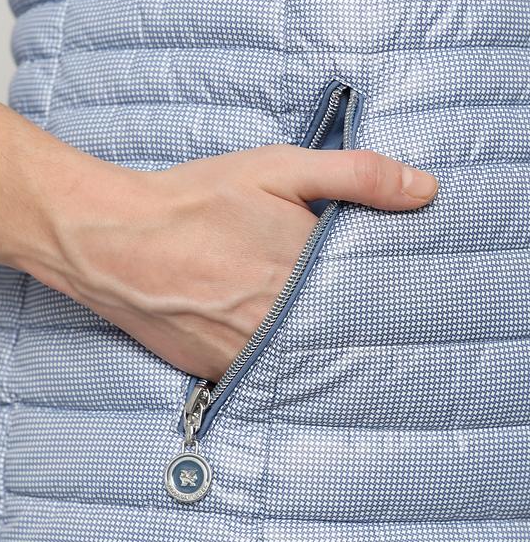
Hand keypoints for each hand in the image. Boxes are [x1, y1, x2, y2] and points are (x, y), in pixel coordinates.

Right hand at [49, 144, 438, 381]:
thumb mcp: (279, 169)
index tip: (390, 285)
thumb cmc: (195, 200)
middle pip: (339, 330)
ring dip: (310, 343)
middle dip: (346, 318)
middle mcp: (284, 323)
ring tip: (303, 323)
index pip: (370, 292)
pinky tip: (260, 335)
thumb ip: (356, 176)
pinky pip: (261, 373)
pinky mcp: (218, 372)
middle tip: (348, 305)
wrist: (114, 241)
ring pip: (302, 357)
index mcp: (308, 273)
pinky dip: (268, 358)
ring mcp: (250, 354)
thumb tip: (426, 190)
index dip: (380, 287)